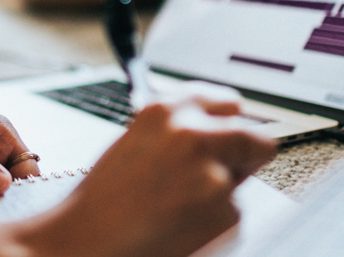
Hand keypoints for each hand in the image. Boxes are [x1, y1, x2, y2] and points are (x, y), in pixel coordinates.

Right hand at [20, 93, 275, 256]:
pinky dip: (215, 222)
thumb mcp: (138, 140)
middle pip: (254, 136)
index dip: (230, 121)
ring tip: (179, 204)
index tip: (231, 129)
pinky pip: (234, 214)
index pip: (227, 101)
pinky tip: (181, 223)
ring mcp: (213, 172)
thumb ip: (178, 128)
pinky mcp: (225, 212)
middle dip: (245, 154)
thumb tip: (215, 128)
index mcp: (166, 109)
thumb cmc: (104, 199)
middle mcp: (193, 132)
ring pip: (242, 180)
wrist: (89, 241)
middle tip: (225, 170)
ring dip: (223, 191)